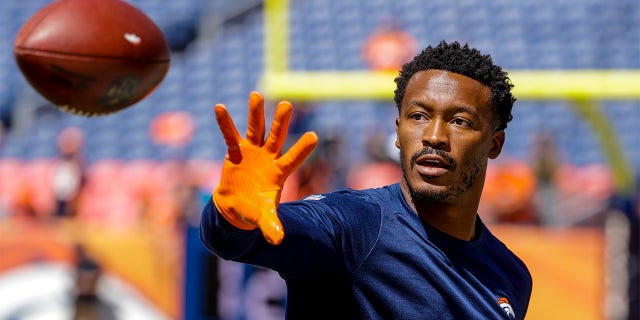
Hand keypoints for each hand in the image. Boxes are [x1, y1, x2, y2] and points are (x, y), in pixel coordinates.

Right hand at [212, 91, 317, 244]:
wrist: (236, 207)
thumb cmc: (254, 210)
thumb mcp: (263, 218)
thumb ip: (271, 226)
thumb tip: (277, 240)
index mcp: (278, 173)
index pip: (293, 159)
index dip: (302, 149)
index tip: (314, 135)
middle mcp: (268, 158)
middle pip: (275, 137)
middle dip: (280, 122)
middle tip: (287, 104)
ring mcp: (252, 153)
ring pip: (255, 130)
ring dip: (255, 113)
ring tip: (256, 94)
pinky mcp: (235, 152)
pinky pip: (230, 135)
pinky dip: (225, 123)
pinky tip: (219, 107)